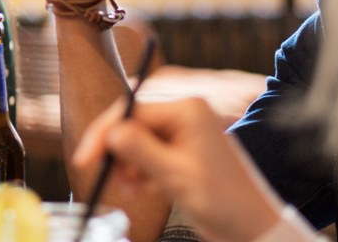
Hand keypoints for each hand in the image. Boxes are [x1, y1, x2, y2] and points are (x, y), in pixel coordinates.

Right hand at [72, 97, 282, 241]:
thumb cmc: (224, 201)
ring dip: (126, 164)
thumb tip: (110, 133)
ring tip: (129, 188)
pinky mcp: (179, 152)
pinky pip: (146, 153)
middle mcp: (183, 115)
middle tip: (100, 173)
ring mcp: (181, 133)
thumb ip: (140, 150)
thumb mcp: (176, 176)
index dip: (104, 135)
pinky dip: (138, 170)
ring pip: (135, 139)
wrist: (251, 227)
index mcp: (186, 110)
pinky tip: (142, 188)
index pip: (131, 112)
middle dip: (115, 150)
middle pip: (131, 123)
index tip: (86, 159)